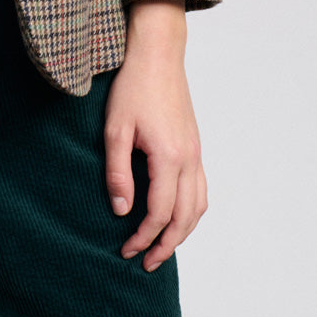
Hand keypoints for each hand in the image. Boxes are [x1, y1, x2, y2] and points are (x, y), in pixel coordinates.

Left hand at [103, 0, 206, 271]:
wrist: (157, 53)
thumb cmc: (132, 87)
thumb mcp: (115, 129)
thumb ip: (117, 172)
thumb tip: (122, 211)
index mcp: (169, 157)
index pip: (159, 213)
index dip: (143, 237)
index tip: (126, 250)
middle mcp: (189, 159)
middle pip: (185, 217)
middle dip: (166, 245)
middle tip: (145, 263)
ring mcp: (196, 151)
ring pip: (198, 206)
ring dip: (182, 232)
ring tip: (162, 247)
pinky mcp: (194, 144)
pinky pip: (201, 189)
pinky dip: (192, 211)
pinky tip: (176, 215)